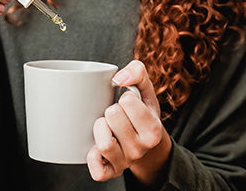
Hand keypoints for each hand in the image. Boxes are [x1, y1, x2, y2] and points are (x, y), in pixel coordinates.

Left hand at [87, 60, 172, 184]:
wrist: (146, 145)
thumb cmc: (142, 113)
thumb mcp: (146, 90)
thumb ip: (137, 72)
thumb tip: (119, 78)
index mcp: (153, 130)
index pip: (127, 101)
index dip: (125, 98)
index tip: (129, 104)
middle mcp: (141, 149)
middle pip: (112, 116)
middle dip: (111, 110)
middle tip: (117, 116)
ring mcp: (125, 162)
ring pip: (104, 143)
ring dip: (100, 128)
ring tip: (107, 127)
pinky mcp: (110, 173)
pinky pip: (98, 170)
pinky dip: (93, 157)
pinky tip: (97, 147)